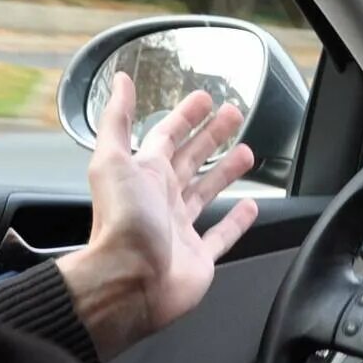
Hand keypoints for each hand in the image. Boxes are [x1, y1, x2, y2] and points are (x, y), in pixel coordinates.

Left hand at [56, 71, 260, 358]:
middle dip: (211, 136)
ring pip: (207, 193)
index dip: (185, 116)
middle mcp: (162, 200)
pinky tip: (251, 206)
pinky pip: (222, 235)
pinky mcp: (199, 257)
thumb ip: (117, 119)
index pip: (166, 136)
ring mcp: (181, 229)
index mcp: (144, 175)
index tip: (204, 98)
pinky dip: (237, 221)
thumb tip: (119, 81)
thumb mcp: (112, 160)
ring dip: (226, 172)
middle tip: (233, 115)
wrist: (128, 281)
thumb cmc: (120, 223)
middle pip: (191, 160)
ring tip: (246, 152)